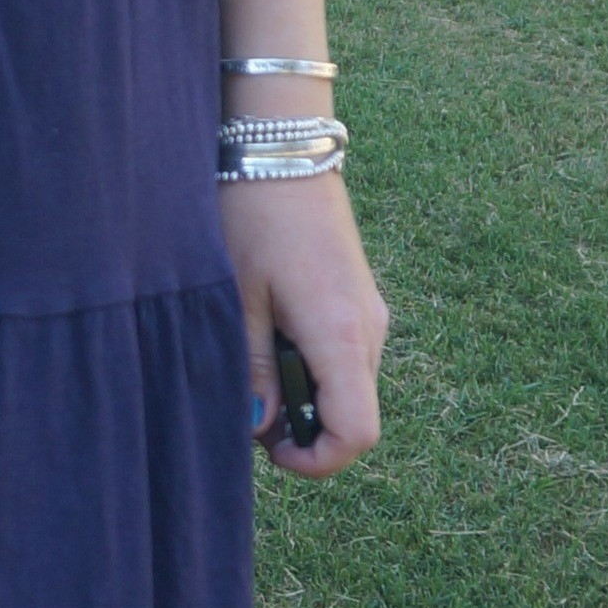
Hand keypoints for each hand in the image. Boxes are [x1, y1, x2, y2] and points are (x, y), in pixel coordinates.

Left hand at [231, 174, 388, 479]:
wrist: (281, 146)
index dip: (317, 461)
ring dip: (305, 393)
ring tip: (253, 357)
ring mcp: (369, 311)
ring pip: (347, 384)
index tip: (270, 450)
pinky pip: (344, 354)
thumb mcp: (238, 297)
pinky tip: (270, 331)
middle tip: (248, 400)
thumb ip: (252, 367)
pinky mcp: (359, 296)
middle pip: (352, 413)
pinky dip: (311, 364)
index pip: (357, 432)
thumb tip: (260, 424)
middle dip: (303, 427)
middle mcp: (369, 328)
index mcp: (341, 334)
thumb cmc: (252, 216)